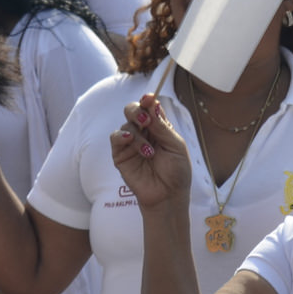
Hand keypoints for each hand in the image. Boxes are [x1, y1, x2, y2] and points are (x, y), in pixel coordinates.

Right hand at [108, 93, 193, 207]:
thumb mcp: (175, 146)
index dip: (148, 101)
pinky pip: (115, 138)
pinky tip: (130, 140)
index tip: (149, 98)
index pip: (150, 108)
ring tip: (149, 152)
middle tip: (145, 119)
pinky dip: (122, 136)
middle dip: (137, 110)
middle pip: (133, 110)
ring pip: (126, 124)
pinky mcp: (120, 154)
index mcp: (159, 128)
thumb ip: (162, 126)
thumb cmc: (177, 172)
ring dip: (138, 135)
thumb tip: (152, 104)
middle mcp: (144, 132)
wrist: (168, 195)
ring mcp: (131, 143)